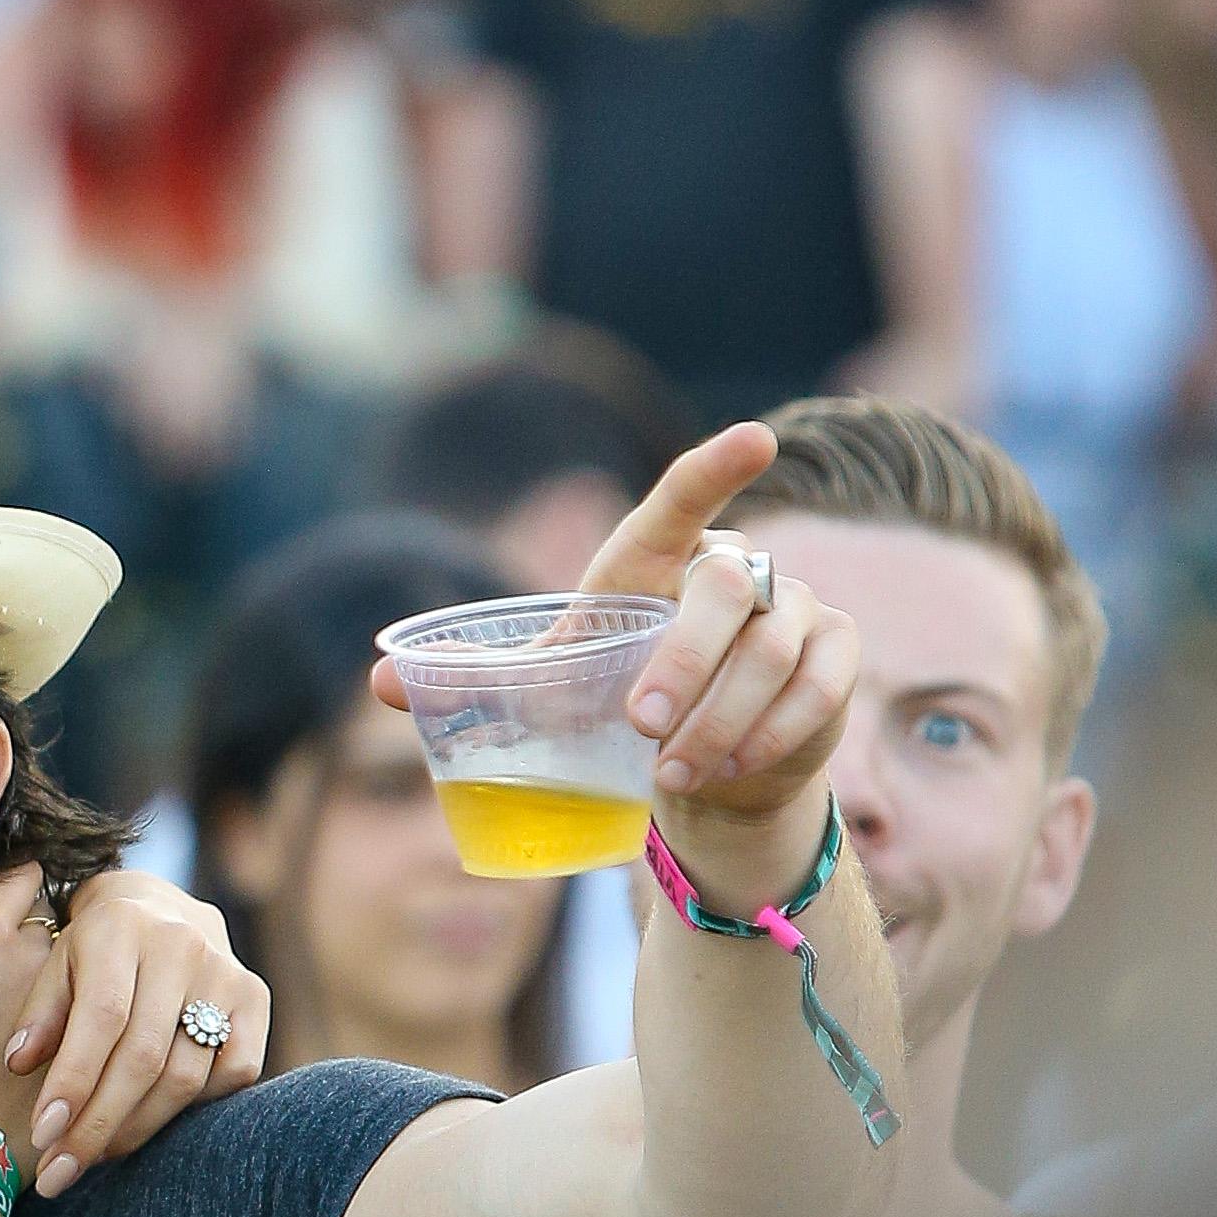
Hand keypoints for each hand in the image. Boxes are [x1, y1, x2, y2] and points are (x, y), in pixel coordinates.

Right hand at [0, 868, 63, 1216]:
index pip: (21, 877)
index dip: (16, 894)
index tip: (10, 908)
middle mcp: (32, 957)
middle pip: (57, 926)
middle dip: (48, 940)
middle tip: (21, 973)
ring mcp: (67, 1006)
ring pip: (85, 979)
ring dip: (75, 991)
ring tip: (48, 1023)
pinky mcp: (84, 1056)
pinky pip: (96, 1032)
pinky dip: (87, 1038)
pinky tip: (64, 1061)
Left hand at [10, 867, 267, 1196]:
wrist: (159, 909)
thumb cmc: (93, 950)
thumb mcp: (55, 964)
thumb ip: (39, 1013)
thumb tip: (19, 1064)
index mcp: (121, 925)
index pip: (101, 1018)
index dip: (73, 1082)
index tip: (44, 1135)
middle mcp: (181, 944)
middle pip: (143, 1057)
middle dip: (97, 1124)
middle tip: (61, 1171)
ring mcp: (226, 971)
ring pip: (184, 1075)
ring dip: (136, 1128)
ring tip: (94, 1156)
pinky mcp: (255, 998)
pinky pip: (232, 1073)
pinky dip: (192, 1108)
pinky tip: (151, 1122)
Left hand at [372, 423, 858, 843]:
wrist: (706, 767)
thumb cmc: (622, 701)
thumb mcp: (551, 687)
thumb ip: (480, 680)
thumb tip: (382, 684)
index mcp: (659, 561)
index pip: (687, 499)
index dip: (716, 468)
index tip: (756, 440)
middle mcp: (737, 568)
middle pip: (725, 590)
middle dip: (685, 662)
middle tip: (642, 729)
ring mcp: (794, 607)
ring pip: (772, 652)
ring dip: (720, 721)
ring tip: (672, 776)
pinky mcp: (835, 655)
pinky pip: (815, 687)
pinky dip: (772, 734)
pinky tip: (730, 769)